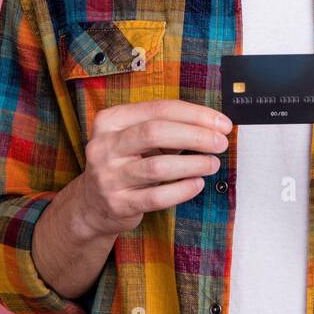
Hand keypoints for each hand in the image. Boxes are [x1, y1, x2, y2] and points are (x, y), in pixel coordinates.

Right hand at [72, 99, 231, 237]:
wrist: (93, 204)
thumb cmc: (125, 163)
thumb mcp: (136, 138)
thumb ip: (168, 128)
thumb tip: (212, 125)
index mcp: (111, 120)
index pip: (159, 109)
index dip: (195, 114)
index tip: (221, 122)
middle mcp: (104, 146)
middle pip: (155, 132)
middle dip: (195, 135)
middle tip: (220, 142)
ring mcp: (108, 176)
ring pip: (157, 167)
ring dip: (193, 163)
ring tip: (212, 163)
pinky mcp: (118, 203)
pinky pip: (156, 197)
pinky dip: (182, 190)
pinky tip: (197, 183)